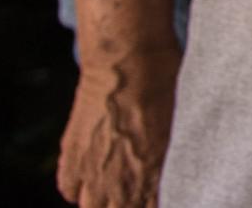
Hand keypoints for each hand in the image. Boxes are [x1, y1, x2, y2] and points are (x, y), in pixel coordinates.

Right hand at [57, 50, 178, 207]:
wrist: (127, 59)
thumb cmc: (165, 82)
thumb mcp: (182, 121)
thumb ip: (173, 154)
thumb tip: (180, 165)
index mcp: (156, 173)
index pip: (157, 205)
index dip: (158, 199)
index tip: (160, 192)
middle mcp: (122, 179)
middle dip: (127, 204)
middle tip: (136, 191)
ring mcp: (94, 169)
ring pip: (93, 207)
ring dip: (103, 201)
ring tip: (115, 187)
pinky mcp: (72, 155)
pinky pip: (69, 189)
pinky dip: (78, 188)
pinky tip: (92, 177)